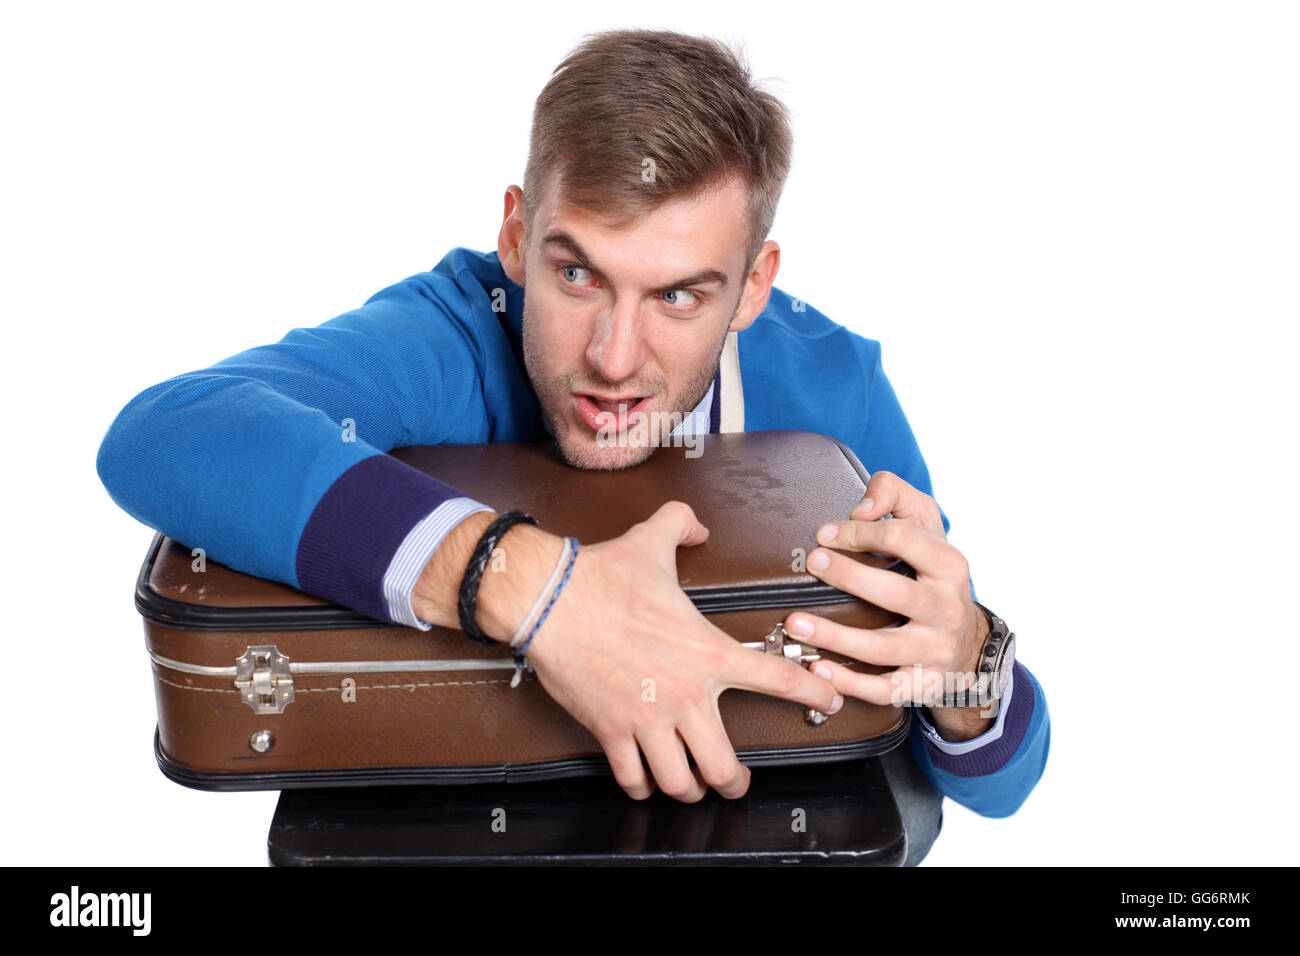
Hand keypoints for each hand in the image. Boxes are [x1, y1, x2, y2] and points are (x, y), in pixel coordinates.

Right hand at [525, 500, 844, 801]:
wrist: (548, 600)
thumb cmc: (599, 577)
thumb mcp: (651, 540)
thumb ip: (680, 525)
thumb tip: (693, 524)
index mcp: (707, 652)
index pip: (778, 679)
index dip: (814, 693)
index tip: (829, 700)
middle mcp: (683, 695)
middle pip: (724, 767)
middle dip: (734, 783)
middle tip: (737, 781)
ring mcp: (646, 718)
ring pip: (679, 783)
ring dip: (688, 789)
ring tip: (691, 786)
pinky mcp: (610, 730)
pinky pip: (632, 778)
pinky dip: (641, 787)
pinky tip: (644, 782)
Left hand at [782, 471, 994, 740]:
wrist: (970, 643)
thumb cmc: (933, 575)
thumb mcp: (926, 525)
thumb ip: (894, 495)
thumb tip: (859, 508)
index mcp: (948, 565)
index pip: (905, 539)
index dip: (861, 532)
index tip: (825, 533)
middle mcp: (947, 608)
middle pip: (896, 593)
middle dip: (851, 577)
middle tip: (813, 562)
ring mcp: (934, 650)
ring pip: (883, 647)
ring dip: (836, 637)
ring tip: (796, 622)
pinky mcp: (921, 685)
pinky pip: (885, 689)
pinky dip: (850, 683)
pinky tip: (818, 669)